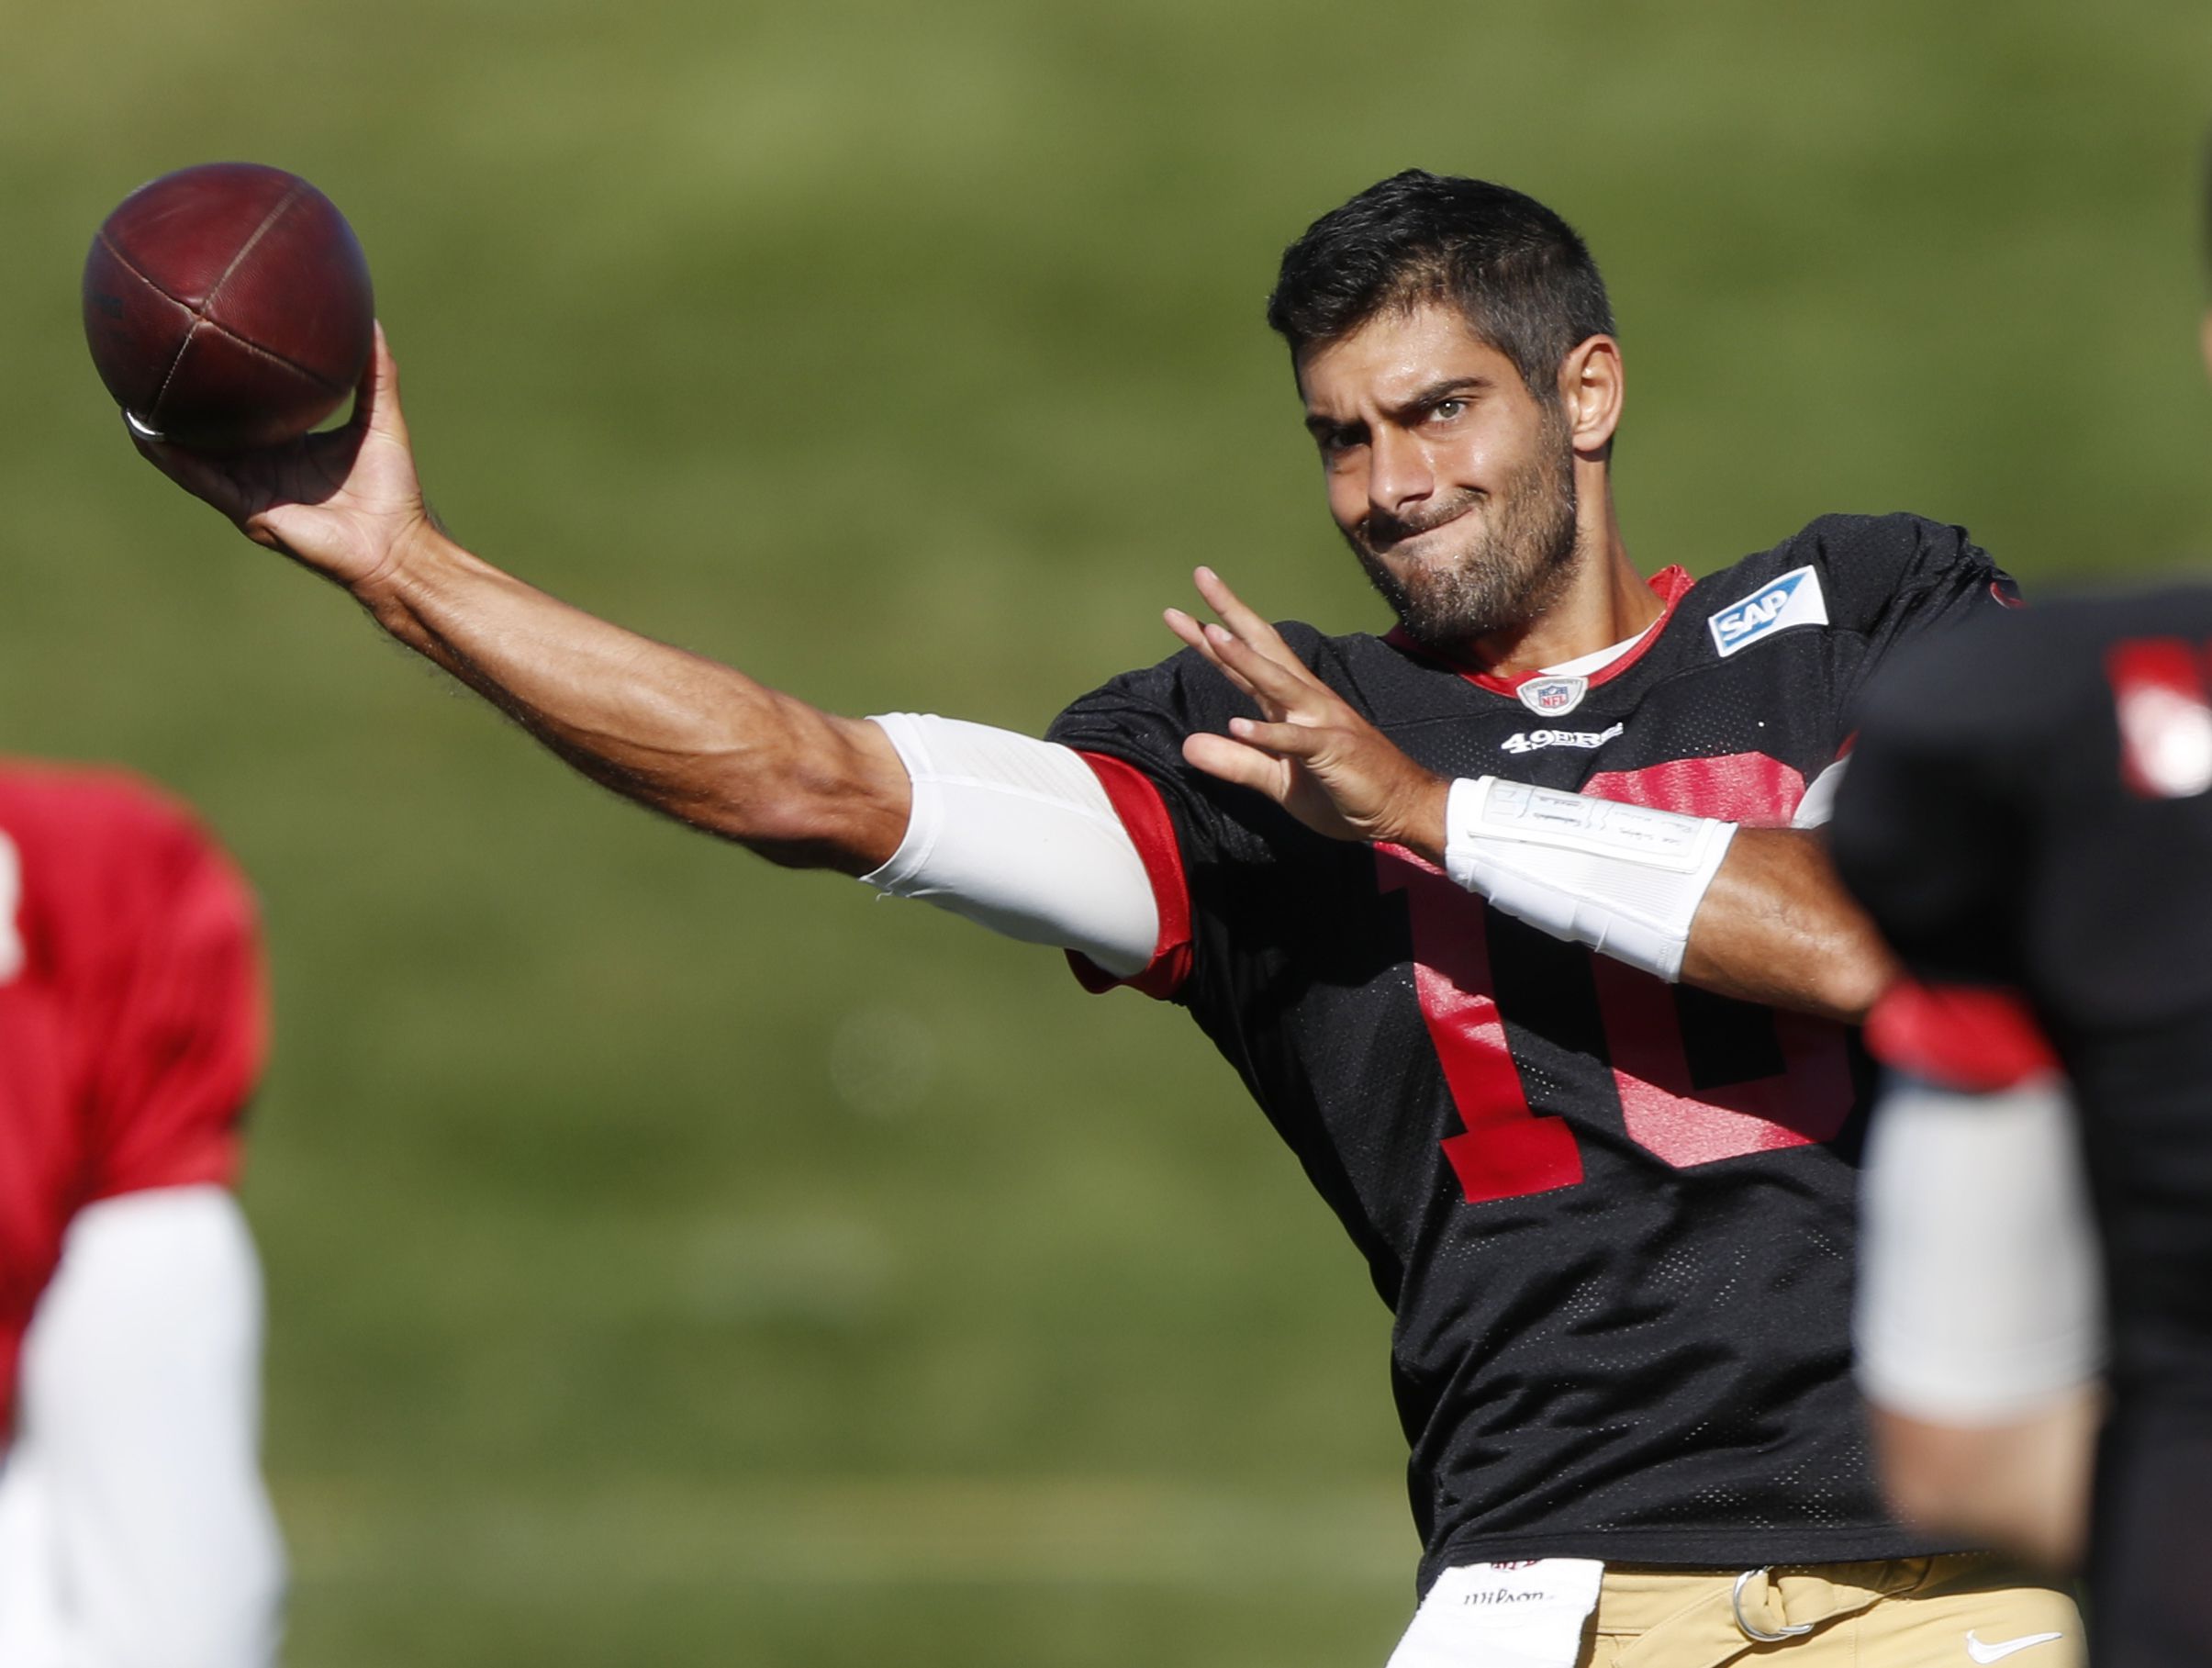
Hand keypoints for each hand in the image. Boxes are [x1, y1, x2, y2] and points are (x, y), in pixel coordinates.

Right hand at [128, 323, 434, 601]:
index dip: (228, 387)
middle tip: (153, 364)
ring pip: (192, 455)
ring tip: (129, 394)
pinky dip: (171, 457)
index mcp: (288, 446)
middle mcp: (263, 466)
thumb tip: (371, 321)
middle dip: (183, 404)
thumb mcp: (381, 419)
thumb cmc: (394, 490)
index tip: (209, 350)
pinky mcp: (246, 509)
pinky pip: (199, 479)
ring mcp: (250, 488)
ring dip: (161, 428)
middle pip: (212, 431)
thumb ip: (376, 374)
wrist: (396, 546)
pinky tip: (145, 432)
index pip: (248, 411)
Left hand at [1166, 567, 1448, 855]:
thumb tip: (1188, 746)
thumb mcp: (1278, 782)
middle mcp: (1306, 702)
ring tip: (1214, 635)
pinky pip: (1297, 742)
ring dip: (1246, 660)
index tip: (1178, 613)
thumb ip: (1236, 763)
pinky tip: (1240, 726)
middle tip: (1201, 576)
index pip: (1245, 663)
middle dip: (1230, 614)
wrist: (1402, 808)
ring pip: (1279, 684)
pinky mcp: (1334, 752)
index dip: (1210, 638)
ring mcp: (1322, 723)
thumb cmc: (1343, 790)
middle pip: (1264, 649)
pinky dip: (1269, 735)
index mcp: (1289, 707)